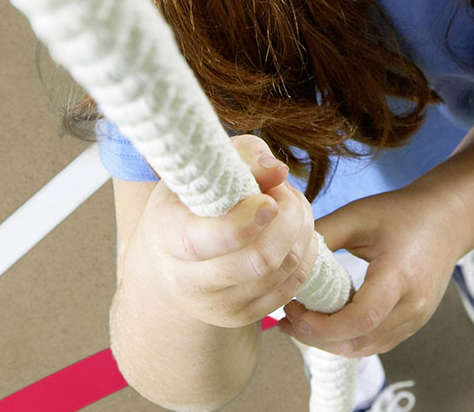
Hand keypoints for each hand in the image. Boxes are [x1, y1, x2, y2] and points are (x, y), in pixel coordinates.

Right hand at [130, 135, 319, 328]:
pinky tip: (297, 232)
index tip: (270, 200)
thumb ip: (242, 158)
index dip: (244, 223)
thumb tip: (278, 171)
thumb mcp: (205, 170)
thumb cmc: (191, 201)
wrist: (171, 258)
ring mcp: (215, 304)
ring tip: (292, 207)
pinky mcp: (240, 316)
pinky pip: (291, 286)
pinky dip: (305, 253)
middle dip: (288, 218)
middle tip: (287, 193)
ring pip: (281, 270)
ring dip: (301, 230)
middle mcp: (186, 280)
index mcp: (168, 237)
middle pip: (258, 259)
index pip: (205, 241)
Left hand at [278, 188, 465, 356]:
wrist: (449, 219)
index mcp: (399, 276)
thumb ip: (323, 234)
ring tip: (300, 321)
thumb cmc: (404, 212)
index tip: (293, 308)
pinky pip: (375, 343)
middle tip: (287, 317)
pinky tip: (328, 321)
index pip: (360, 319)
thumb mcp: (360, 214)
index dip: (320, 325)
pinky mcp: (414, 322)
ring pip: (365, 348)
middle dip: (316, 337)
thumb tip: (284, 253)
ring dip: (329, 342)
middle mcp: (412, 304)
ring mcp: (416, 318)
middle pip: (358, 341)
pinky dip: (348, 339)